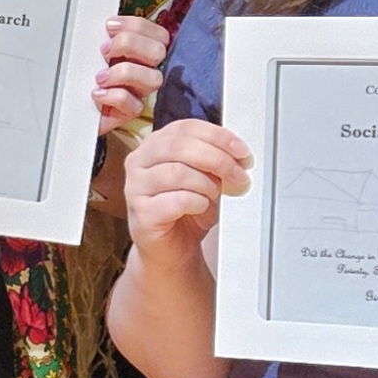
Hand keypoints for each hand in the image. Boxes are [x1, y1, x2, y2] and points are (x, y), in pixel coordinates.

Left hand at [93, 12, 167, 133]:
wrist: (73, 107)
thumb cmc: (86, 77)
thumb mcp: (95, 52)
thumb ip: (107, 38)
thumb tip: (107, 24)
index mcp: (142, 52)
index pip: (158, 34)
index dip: (137, 26)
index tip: (110, 26)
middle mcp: (146, 70)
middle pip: (158, 51)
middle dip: (129, 44)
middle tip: (104, 50)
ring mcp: (141, 92)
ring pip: (153, 78)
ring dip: (124, 72)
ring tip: (100, 76)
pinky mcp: (130, 112)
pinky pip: (134, 104)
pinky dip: (113, 96)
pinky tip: (97, 93)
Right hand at [123, 118, 252, 254]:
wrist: (171, 249)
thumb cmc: (186, 211)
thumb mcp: (205, 178)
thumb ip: (214, 160)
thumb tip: (236, 155)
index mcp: (155, 145)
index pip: (186, 127)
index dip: (218, 136)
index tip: (241, 151)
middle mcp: (139, 162)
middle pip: (179, 146)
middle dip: (217, 159)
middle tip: (238, 174)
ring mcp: (136, 188)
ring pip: (177, 172)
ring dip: (206, 183)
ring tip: (214, 194)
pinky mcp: (141, 213)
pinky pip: (175, 201)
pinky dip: (197, 203)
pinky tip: (200, 207)